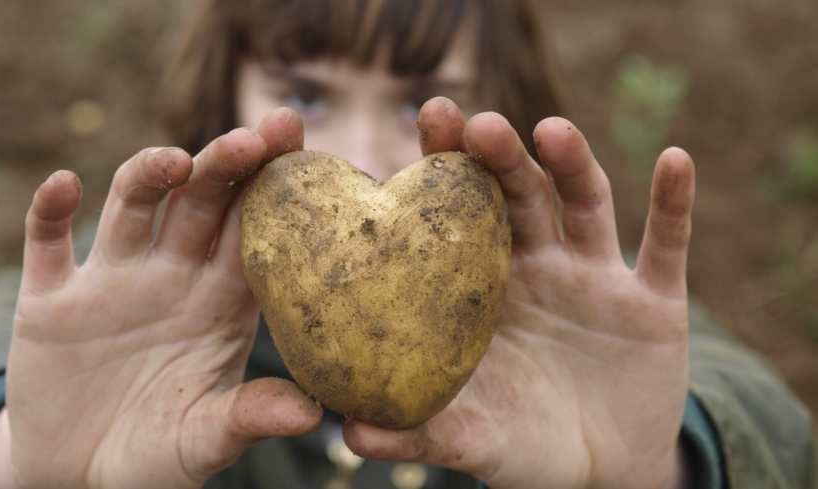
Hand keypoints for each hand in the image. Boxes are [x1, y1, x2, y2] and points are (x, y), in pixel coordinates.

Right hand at [0, 109, 320, 488]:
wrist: (81, 480)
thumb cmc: (158, 458)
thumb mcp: (206, 441)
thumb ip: (249, 417)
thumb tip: (313, 415)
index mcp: (221, 303)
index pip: (254, 231)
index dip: (275, 186)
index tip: (298, 141)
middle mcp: (171, 278)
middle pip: (201, 203)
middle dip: (225, 166)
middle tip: (254, 136)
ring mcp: (111, 283)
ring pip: (132, 207)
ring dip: (150, 174)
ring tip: (175, 160)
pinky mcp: (52, 302)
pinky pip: (47, 243)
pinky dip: (51, 212)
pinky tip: (64, 185)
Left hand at [342, 98, 694, 488]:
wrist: (602, 474)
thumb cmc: (522, 445)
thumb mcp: (472, 439)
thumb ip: (420, 432)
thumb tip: (349, 434)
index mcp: (484, 288)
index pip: (460, 215)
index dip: (446, 165)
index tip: (427, 117)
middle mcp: (538, 267)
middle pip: (518, 195)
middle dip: (501, 157)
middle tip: (477, 122)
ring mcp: (596, 278)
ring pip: (585, 205)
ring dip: (573, 164)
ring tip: (552, 130)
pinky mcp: (654, 301)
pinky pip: (666, 245)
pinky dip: (672, 204)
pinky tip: (674, 160)